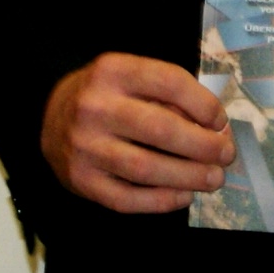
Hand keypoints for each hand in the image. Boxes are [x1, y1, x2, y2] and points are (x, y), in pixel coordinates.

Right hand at [41, 54, 233, 213]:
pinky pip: (127, 198)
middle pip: (161, 129)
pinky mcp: (81, 180)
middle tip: (226, 155)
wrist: (47, 116)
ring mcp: (85, 146)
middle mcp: (95, 107)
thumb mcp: (130, 77)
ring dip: (188, 177)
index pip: (169, 83)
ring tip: (214, 179)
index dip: (204, 104)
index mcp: (113, 71)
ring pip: (146, 168)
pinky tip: (183, 195)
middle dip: (203, 146)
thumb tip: (214, 129)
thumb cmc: (104, 95)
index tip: (220, 121)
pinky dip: (161, 201)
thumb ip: (167, 96)